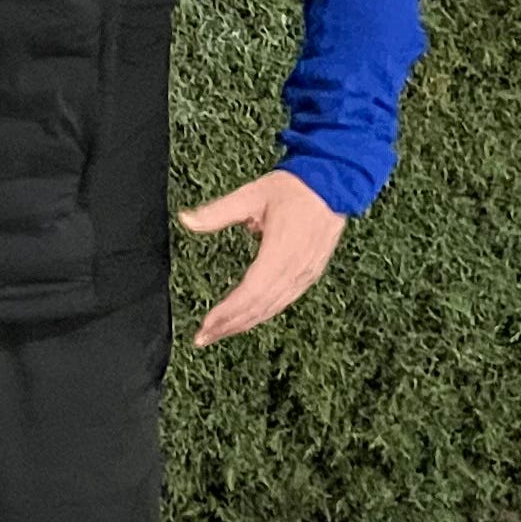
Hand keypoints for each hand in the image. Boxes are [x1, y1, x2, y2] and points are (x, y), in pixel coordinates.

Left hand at [180, 167, 347, 345]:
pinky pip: (285, 301)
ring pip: (272, 308)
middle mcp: (296, 269)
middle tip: (203, 338)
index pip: (249, 293)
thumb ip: (217, 212)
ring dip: (245, 323)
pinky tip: (248, 319)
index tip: (204, 326)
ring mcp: (306, 274)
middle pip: (259, 307)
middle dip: (230, 326)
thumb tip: (185, 219)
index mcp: (281, 252)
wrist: (335, 182)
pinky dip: (263, 313)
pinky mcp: (311, 273)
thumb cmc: (294, 189)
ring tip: (219, 333)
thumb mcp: (251, 195)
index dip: (226, 313)